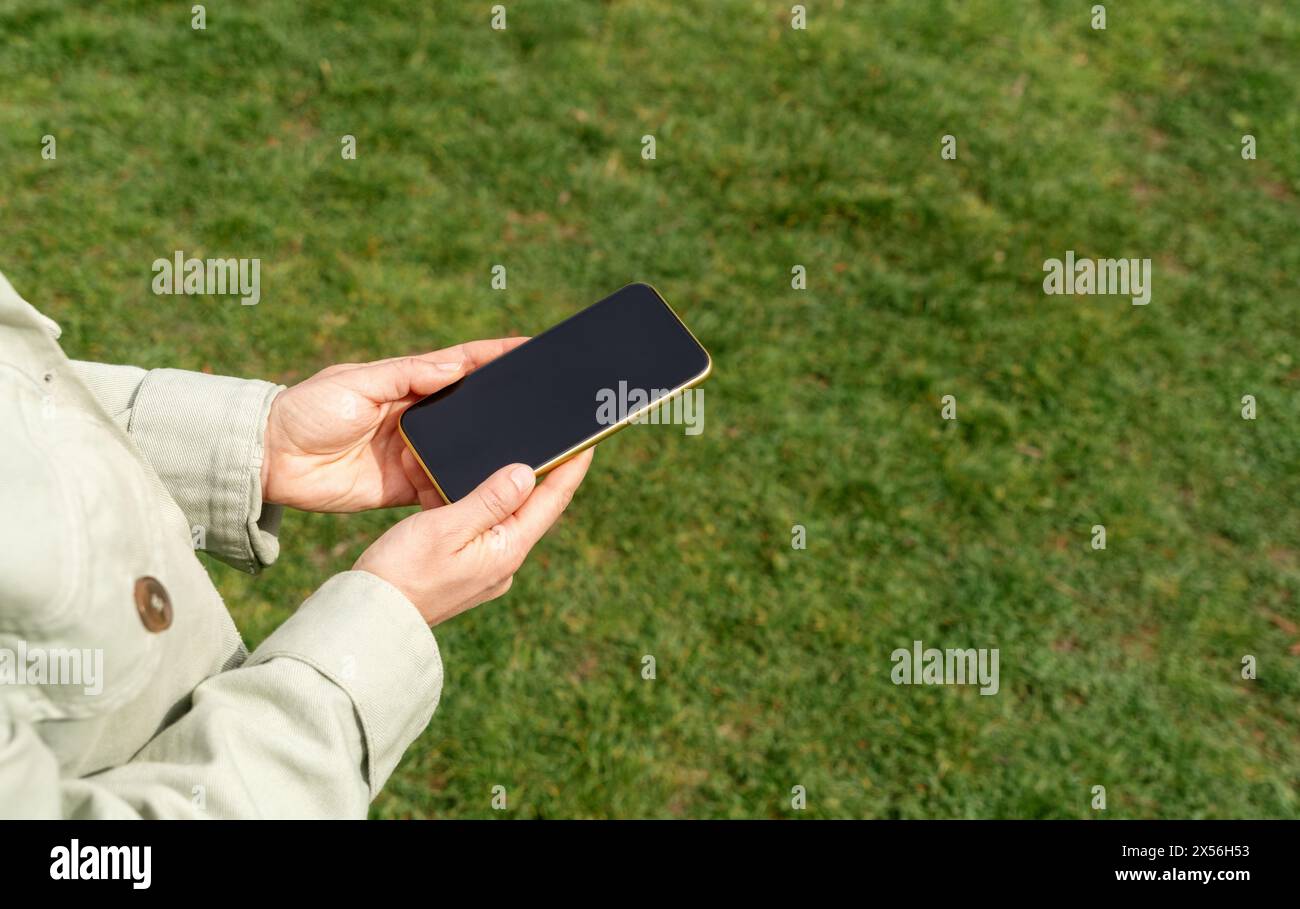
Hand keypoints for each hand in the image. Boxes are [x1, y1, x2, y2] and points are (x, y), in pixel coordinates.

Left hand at [261, 339, 526, 511]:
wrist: (271, 460)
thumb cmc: (307, 409)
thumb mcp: (356, 383)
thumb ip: (406, 376)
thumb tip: (457, 365)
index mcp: (407, 382)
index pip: (461, 365)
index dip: (496, 356)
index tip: (531, 346)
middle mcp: (417, 416)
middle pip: (472, 409)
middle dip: (506, 405)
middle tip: (546, 402)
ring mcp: (414, 452)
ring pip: (464, 450)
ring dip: (491, 450)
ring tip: (532, 448)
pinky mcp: (405, 487)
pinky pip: (443, 488)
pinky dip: (466, 489)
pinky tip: (494, 489)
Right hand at [354, 449, 593, 624]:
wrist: (369, 620)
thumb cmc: (402, 573)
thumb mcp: (446, 528)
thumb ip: (489, 499)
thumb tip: (527, 474)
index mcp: (507, 551)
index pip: (551, 502)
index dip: (571, 469)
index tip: (588, 442)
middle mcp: (502, 561)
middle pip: (526, 506)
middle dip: (529, 471)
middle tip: (544, 438)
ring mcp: (482, 567)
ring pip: (491, 512)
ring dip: (480, 483)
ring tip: (475, 453)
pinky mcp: (459, 569)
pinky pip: (467, 526)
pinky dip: (455, 501)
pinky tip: (434, 479)